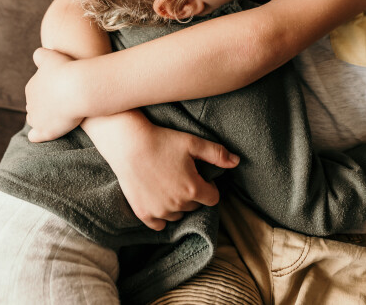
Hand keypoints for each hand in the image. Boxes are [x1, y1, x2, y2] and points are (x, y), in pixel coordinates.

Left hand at [25, 47, 84, 140]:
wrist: (77, 87)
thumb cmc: (66, 70)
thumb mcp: (51, 56)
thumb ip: (41, 55)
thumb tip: (37, 55)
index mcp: (31, 87)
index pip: (35, 90)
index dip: (47, 90)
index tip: (59, 87)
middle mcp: (30, 104)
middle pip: (34, 106)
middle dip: (43, 104)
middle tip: (60, 101)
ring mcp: (37, 118)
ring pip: (34, 120)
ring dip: (41, 118)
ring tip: (56, 115)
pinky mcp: (47, 131)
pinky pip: (36, 136)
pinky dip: (36, 135)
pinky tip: (38, 135)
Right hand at [103, 121, 239, 230]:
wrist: (128, 144)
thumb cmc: (162, 141)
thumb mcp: (193, 143)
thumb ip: (217, 154)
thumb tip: (237, 161)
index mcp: (193, 189)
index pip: (213, 198)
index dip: (210, 186)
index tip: (200, 174)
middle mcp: (177, 205)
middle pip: (195, 206)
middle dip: (193, 194)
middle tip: (183, 175)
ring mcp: (159, 212)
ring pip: (178, 215)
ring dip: (178, 205)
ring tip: (170, 184)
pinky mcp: (143, 214)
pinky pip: (159, 224)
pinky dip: (162, 215)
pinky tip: (159, 198)